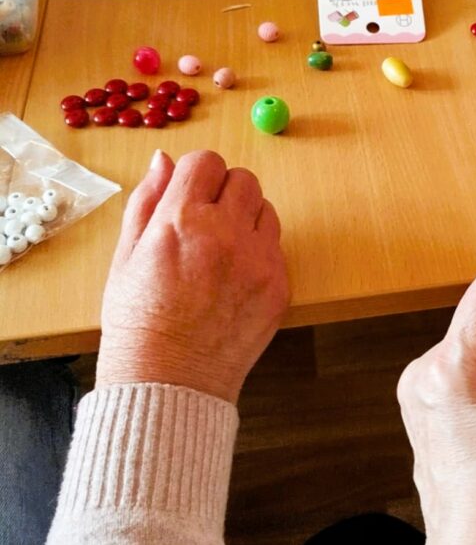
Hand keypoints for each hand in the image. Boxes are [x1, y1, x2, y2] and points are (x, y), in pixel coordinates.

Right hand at [97, 149, 289, 403]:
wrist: (169, 384)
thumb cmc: (139, 322)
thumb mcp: (126, 256)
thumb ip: (147, 201)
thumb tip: (164, 159)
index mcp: (181, 221)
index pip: (207, 162)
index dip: (197, 175)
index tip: (190, 194)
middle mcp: (225, 234)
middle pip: (243, 179)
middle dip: (225, 192)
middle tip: (206, 223)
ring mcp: (258, 260)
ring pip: (266, 209)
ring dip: (246, 220)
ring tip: (220, 254)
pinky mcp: (280, 285)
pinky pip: (276, 246)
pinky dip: (259, 253)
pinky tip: (234, 279)